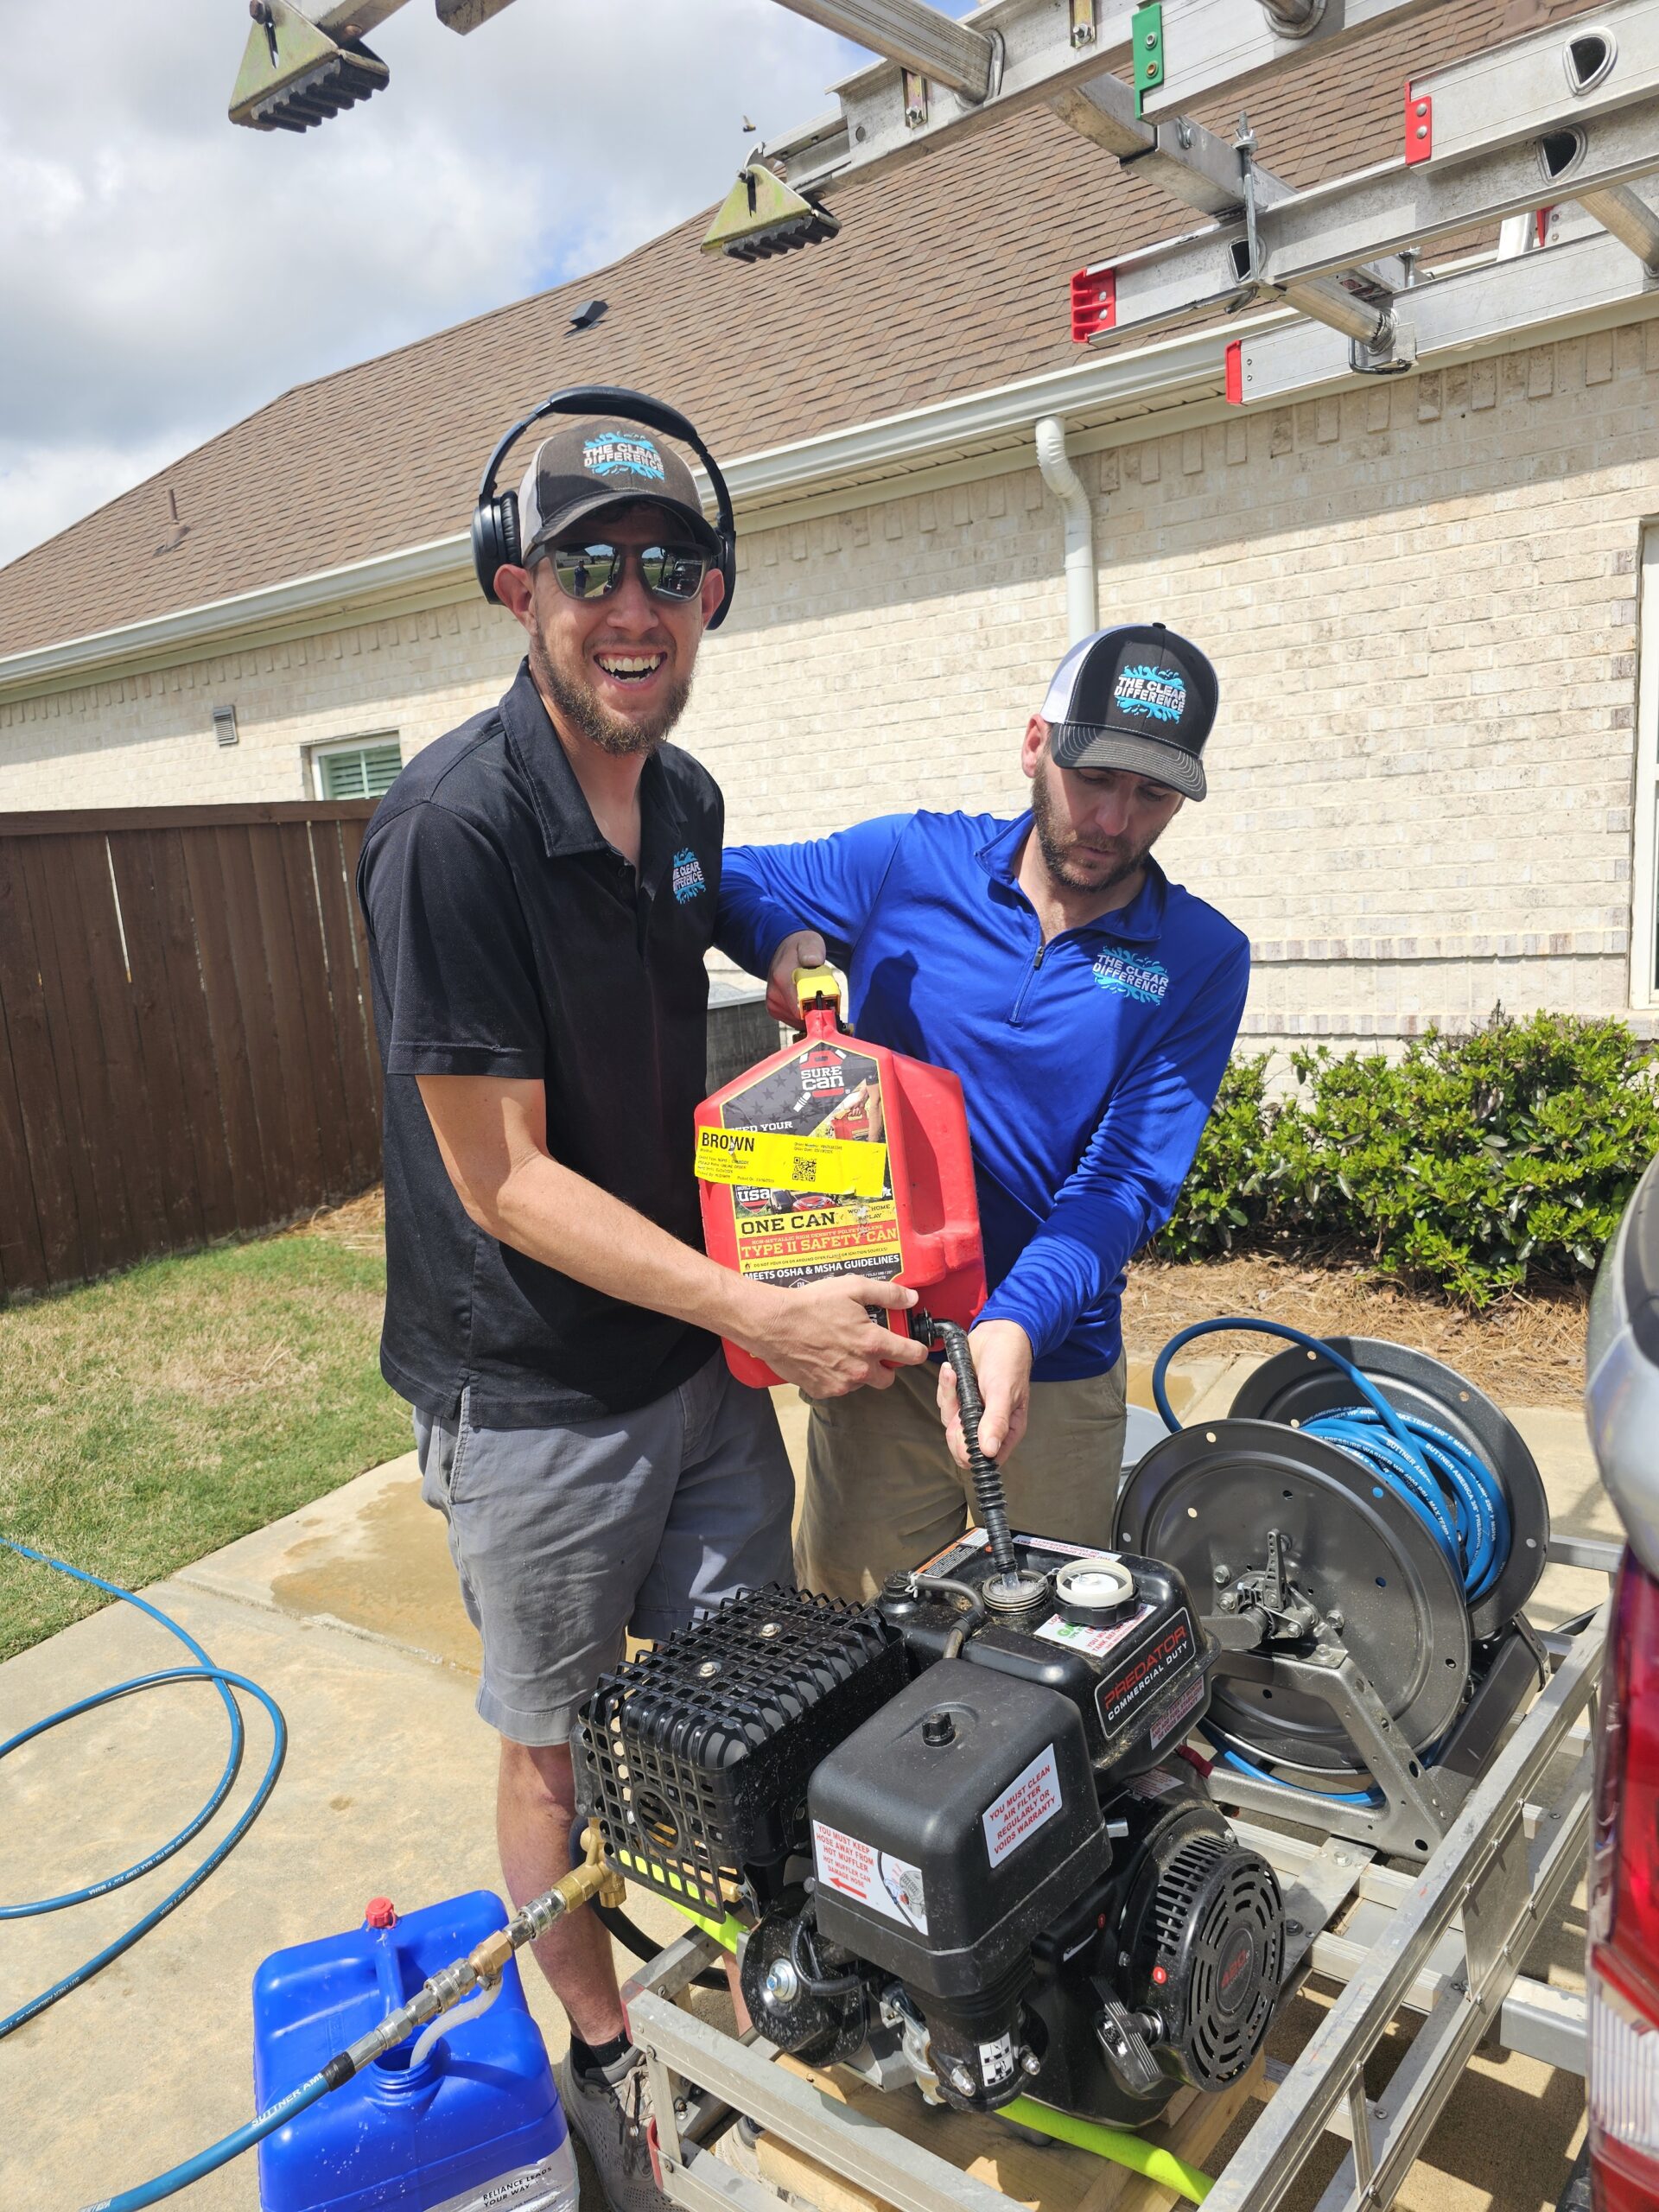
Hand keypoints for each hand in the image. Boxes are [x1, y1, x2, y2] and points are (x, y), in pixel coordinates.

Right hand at [739, 1275, 927, 1396]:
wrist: (772, 1324)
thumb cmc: (810, 1304)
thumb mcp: (853, 1288)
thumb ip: (887, 1293)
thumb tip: (910, 1297)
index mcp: (873, 1344)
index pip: (912, 1355)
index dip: (917, 1350)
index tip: (914, 1347)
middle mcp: (860, 1369)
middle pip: (889, 1378)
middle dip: (885, 1365)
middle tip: (871, 1348)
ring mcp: (841, 1383)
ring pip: (862, 1382)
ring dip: (859, 1370)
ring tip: (841, 1348)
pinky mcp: (822, 1390)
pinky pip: (839, 1387)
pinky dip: (836, 1376)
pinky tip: (825, 1357)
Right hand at [766, 929, 828, 1029]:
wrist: (782, 951)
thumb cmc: (800, 948)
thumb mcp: (809, 942)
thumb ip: (811, 951)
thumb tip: (813, 960)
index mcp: (782, 978)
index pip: (802, 1007)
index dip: (820, 1008)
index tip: (830, 999)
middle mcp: (775, 995)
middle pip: (803, 1017)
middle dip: (818, 1010)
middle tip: (826, 995)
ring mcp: (773, 1004)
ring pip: (800, 1021)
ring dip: (812, 1012)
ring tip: (815, 994)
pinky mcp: (775, 1010)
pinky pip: (796, 1021)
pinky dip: (805, 1015)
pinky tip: (807, 1001)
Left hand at [936, 1320, 1032, 1468]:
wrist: (998, 1332)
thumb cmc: (1009, 1360)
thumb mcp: (1004, 1391)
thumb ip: (996, 1421)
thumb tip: (989, 1451)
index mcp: (1007, 1430)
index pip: (985, 1459)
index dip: (969, 1450)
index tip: (963, 1426)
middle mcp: (989, 1425)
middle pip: (961, 1444)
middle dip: (955, 1421)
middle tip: (959, 1400)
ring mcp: (973, 1411)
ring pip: (950, 1421)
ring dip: (949, 1397)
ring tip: (955, 1375)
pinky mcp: (961, 1397)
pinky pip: (944, 1402)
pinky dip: (945, 1386)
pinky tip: (952, 1371)